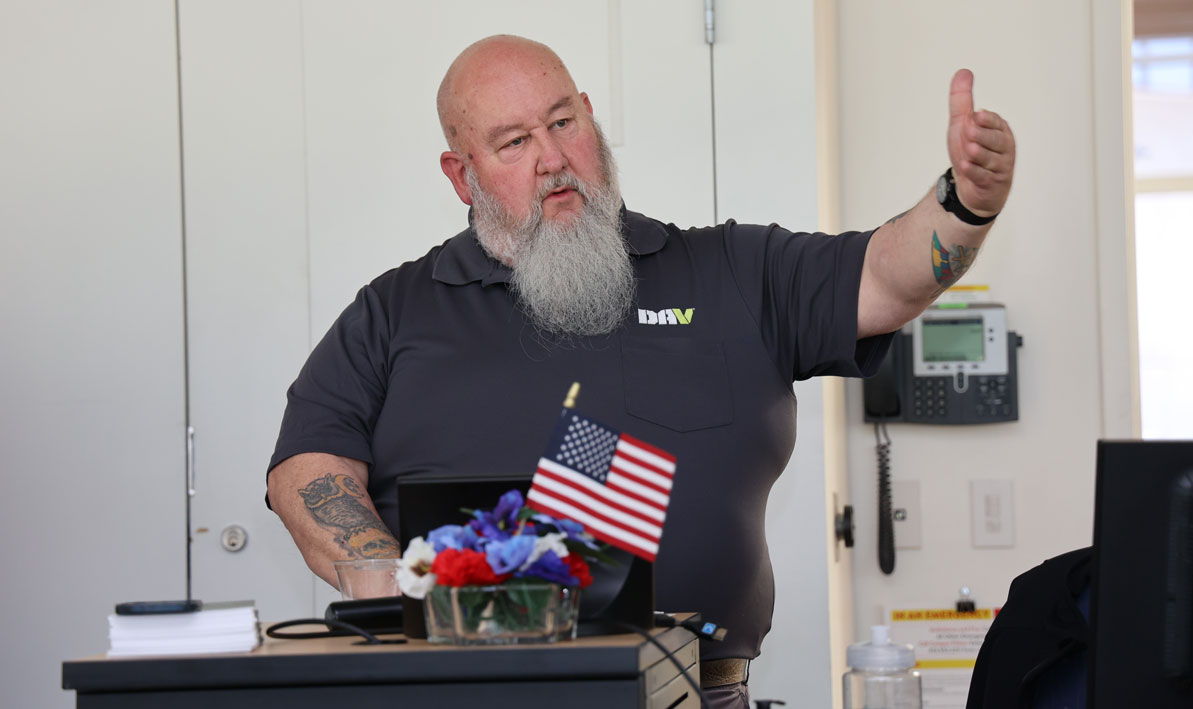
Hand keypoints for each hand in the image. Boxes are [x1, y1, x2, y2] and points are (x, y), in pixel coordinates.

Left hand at [947, 69, 1014, 216]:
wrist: (970, 186)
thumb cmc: (970, 151)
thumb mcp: (962, 124)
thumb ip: (962, 101)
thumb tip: (963, 72)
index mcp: (999, 130)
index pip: (996, 123)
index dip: (986, 120)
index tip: (977, 115)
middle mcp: (1004, 147)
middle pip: (995, 140)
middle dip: (982, 136)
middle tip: (969, 131)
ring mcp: (1000, 167)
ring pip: (990, 159)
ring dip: (978, 155)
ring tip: (969, 150)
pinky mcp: (992, 184)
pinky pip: (984, 177)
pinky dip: (974, 172)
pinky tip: (965, 167)